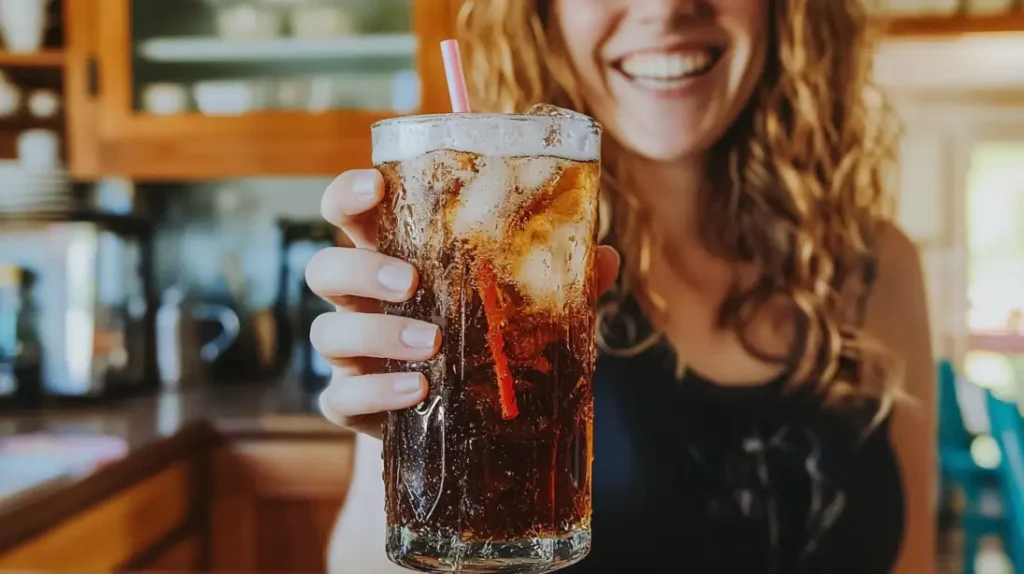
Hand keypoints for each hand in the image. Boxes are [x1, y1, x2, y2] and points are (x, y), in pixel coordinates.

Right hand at [306, 168, 620, 438]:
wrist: (467, 425)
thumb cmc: (487, 345)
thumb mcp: (524, 308)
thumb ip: (556, 281)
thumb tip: (603, 257)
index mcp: (395, 259)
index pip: (351, 214)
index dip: (349, 193)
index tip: (374, 184)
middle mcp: (362, 302)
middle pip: (322, 268)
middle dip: (359, 268)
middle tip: (411, 281)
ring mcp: (351, 354)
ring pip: (327, 331)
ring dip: (376, 333)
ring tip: (430, 343)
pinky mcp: (352, 403)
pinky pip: (340, 397)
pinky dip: (375, 392)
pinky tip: (416, 392)